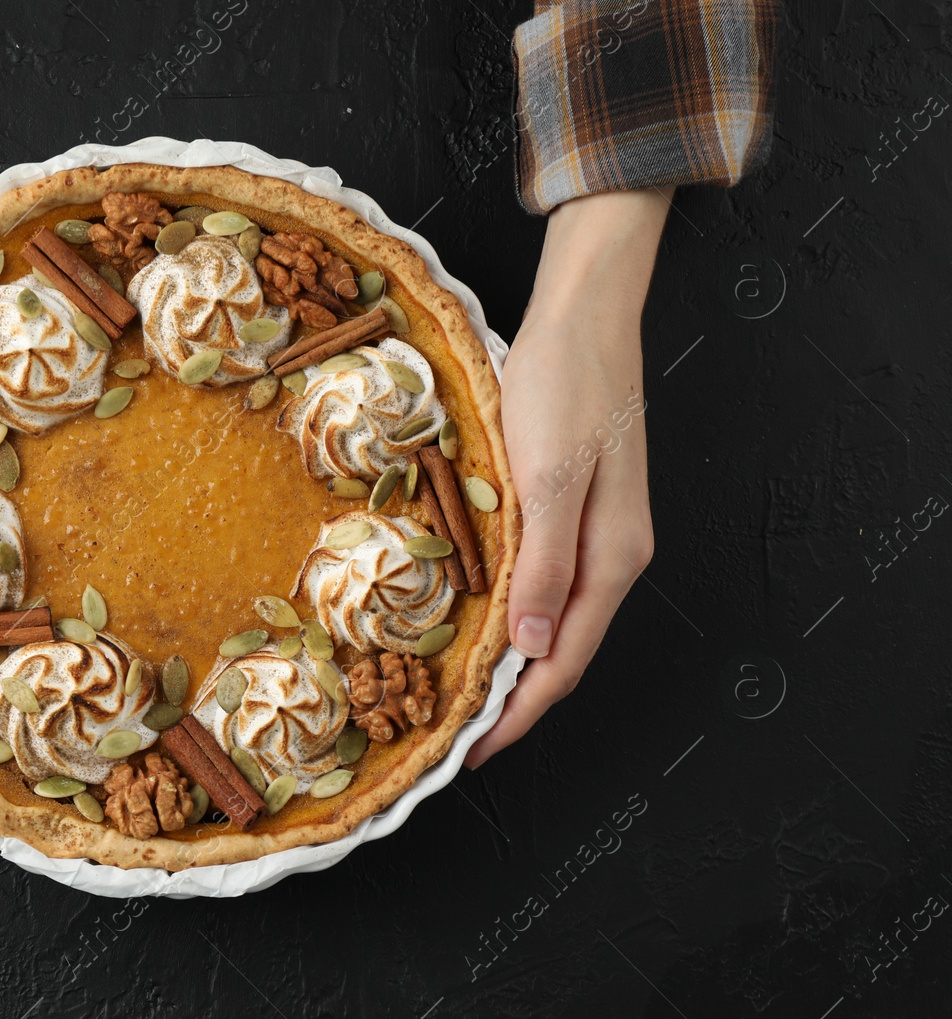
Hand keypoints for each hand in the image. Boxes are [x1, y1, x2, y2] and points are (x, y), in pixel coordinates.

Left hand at [464, 189, 667, 767]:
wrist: (582, 316)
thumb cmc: (565, 386)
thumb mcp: (548, 477)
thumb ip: (543, 565)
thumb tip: (531, 649)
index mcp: (612, 558)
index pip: (564, 662)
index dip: (518, 713)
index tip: (470, 751)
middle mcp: (612, 556)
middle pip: (563, 650)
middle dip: (513, 699)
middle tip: (454, 735)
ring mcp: (597, 533)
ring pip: (553, 619)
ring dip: (511, 661)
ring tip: (460, 692)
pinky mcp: (574, 508)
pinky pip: (544, 582)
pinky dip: (513, 614)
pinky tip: (480, 620)